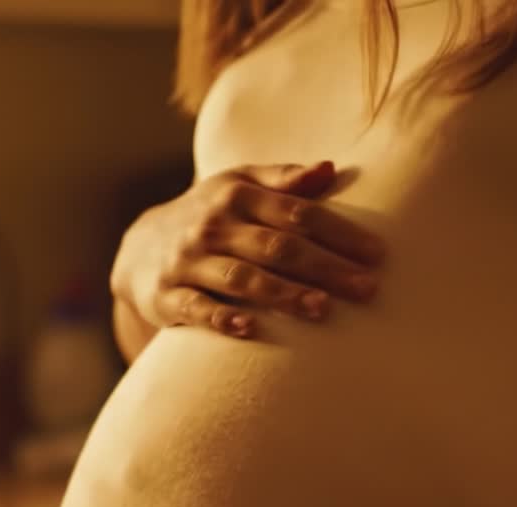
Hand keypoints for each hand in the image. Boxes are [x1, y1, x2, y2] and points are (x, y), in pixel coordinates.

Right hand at [110, 161, 384, 338]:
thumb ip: (284, 179)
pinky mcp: (166, 296)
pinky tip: (250, 328)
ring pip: (241, 278)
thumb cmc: (211, 216)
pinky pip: (195, 309)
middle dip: (325, 267)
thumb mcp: (239, 186)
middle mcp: (213, 225)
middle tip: (367, 288)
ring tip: (323, 309)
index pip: (296, 213)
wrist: (139, 248)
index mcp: (236, 194)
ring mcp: (188, 261)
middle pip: (276, 247)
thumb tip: (330, 168)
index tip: (377, 254)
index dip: (338, 233)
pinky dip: (221, 318)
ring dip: (283, 294)